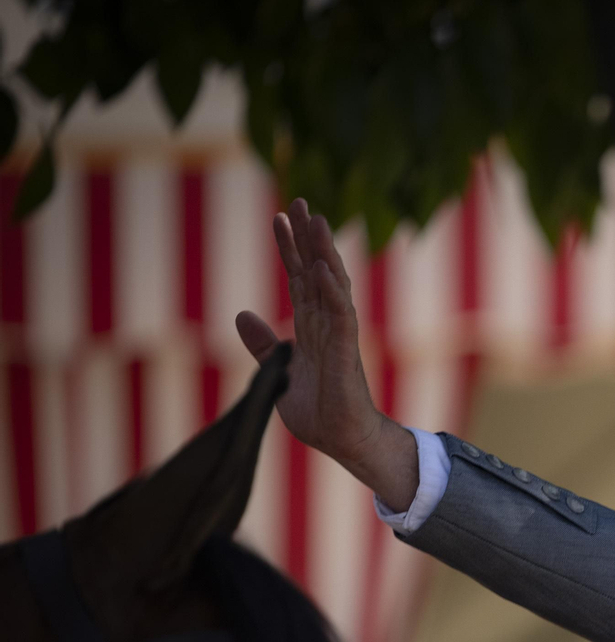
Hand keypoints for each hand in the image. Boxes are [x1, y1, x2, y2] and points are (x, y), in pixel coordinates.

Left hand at [236, 199, 418, 509]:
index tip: (280, 216)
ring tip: (316, 221)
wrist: (343, 441)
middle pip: (316, 271)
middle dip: (307, 237)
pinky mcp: (346, 354)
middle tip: (299, 201)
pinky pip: (341, 316)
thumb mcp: (280, 371)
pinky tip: (323, 267)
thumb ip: (264, 344)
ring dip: (324, 252)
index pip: (299, 278)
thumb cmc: (319, 410)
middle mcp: (328, 324)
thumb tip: (242, 314)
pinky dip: (332, 290)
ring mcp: (339, 336)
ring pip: (332, 285)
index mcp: (312, 326)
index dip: (289, 248)